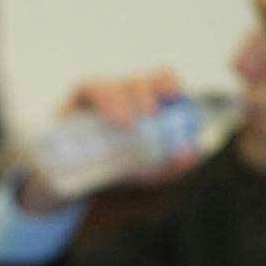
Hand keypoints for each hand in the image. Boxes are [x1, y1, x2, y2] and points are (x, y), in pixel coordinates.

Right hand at [18, 69, 202, 212]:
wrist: (72, 185)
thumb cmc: (115, 170)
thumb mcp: (148, 172)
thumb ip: (173, 165)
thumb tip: (193, 153)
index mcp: (144, 103)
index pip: (160, 79)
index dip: (168, 83)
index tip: (173, 97)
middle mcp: (123, 94)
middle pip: (138, 80)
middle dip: (146, 93)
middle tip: (151, 113)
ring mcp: (97, 96)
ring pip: (113, 85)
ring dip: (122, 99)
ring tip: (126, 123)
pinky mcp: (74, 101)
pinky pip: (89, 88)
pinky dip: (103, 100)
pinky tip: (110, 117)